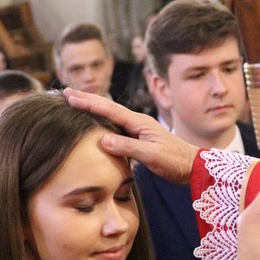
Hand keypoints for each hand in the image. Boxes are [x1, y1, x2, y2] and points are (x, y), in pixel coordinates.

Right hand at [64, 88, 196, 184]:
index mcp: (139, 122)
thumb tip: (103, 139)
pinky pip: (116, 125)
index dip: (89, 103)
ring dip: (93, 108)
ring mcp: (138, 129)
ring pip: (111, 115)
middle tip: (67, 92)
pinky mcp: (139, 138)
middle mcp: (137, 122)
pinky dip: (102, 120)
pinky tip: (96, 122)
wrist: (192, 166)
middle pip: (108, 107)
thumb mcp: (151, 155)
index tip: (71, 97)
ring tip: (77, 102)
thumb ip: (128, 147)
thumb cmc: (174, 161)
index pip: (109, 110)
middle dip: (87, 99)